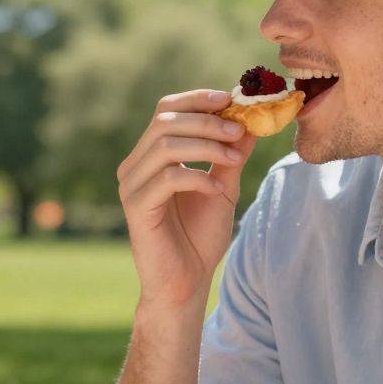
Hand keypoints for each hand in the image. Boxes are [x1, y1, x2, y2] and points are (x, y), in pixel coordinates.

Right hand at [117, 89, 253, 309]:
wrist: (185, 283)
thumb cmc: (199, 239)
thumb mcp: (223, 187)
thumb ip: (230, 155)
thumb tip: (251, 121)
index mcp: (150, 156)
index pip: (166, 109)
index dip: (198, 100)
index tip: (233, 100)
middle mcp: (134, 166)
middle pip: (165, 120)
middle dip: (208, 121)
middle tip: (240, 131)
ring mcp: (131, 186)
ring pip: (166, 145)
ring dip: (207, 146)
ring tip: (235, 160)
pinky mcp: (135, 207)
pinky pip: (168, 178)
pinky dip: (199, 178)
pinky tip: (218, 191)